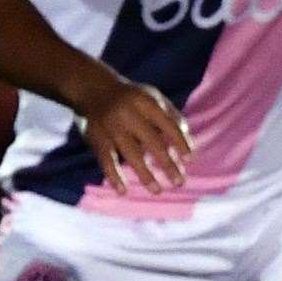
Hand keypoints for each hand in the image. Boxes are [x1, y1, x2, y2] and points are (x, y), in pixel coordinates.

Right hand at [73, 77, 192, 194]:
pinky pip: (106, 160)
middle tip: (179, 182)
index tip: (189, 160)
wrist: (93, 89)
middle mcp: (129, 113)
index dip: (180, 142)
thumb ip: (171, 115)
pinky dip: (114, 176)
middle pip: (152, 142)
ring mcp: (112, 127)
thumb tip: (187, 141)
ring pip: (131, 154)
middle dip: (167, 164)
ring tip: (157, 190)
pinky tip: (123, 191)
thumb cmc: (131, 98)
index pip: (168, 125)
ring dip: (145, 175)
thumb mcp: (152, 97)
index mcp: (146, 102)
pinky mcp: (97, 138)